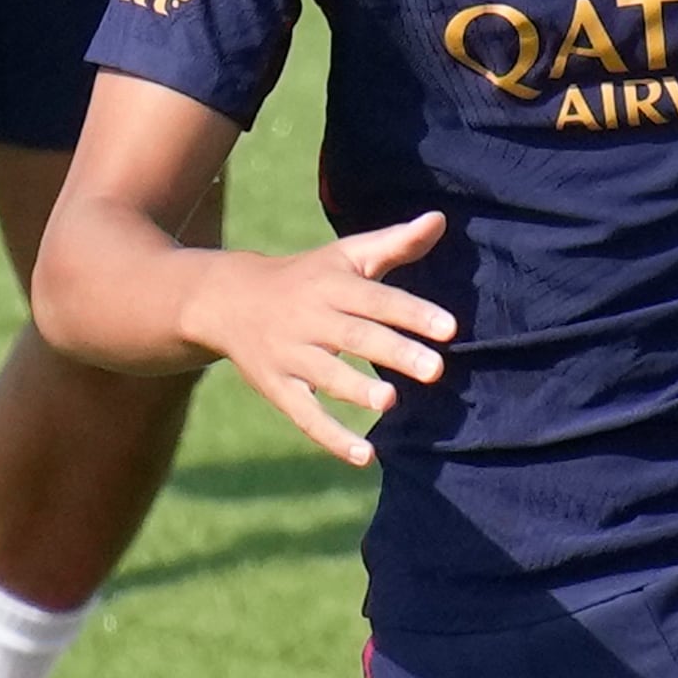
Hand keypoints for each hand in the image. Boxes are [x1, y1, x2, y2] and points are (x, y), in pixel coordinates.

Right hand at [182, 214, 455, 465]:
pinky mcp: (277, 388)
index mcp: (332, 285)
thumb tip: (439, 220)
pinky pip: (305, 415)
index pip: (377, 299)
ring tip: (390, 401)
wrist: (228, 300)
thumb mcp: (345, 256)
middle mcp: (310, 319)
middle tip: (435, 369)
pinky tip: (364, 456)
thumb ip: (395, 243)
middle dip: (394, 352)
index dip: (412, 313)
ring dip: (356, 389)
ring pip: (326, 375)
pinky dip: (332, 437)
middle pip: (355, 336)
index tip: (449, 329)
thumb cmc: (306, 277)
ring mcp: (290, 356)